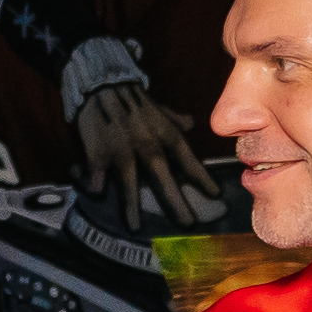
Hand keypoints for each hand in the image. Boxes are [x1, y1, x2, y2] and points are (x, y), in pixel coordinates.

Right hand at [73, 84, 220, 230]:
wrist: (103, 83)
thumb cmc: (133, 99)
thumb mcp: (159, 109)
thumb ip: (175, 120)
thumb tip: (191, 123)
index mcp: (166, 135)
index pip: (189, 161)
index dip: (203, 179)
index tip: (216, 196)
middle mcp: (148, 144)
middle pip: (164, 179)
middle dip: (176, 203)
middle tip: (188, 223)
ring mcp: (122, 150)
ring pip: (129, 183)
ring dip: (132, 206)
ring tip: (134, 227)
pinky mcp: (98, 152)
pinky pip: (97, 176)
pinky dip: (95, 187)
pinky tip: (95, 195)